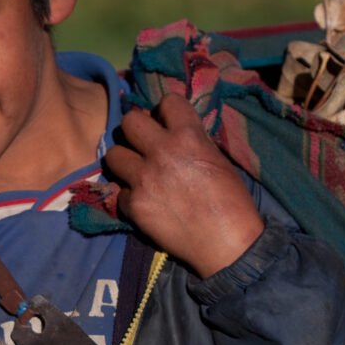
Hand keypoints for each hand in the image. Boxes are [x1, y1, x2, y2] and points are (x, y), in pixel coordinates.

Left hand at [104, 93, 263, 276]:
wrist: (226, 244)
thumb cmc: (232, 202)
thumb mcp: (219, 159)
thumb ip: (194, 141)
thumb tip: (176, 134)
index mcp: (188, 136)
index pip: (167, 101)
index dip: (166, 113)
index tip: (167, 125)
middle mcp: (161, 152)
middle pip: (129, 121)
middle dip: (136, 132)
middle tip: (144, 146)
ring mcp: (143, 179)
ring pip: (113, 155)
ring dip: (125, 162)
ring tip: (137, 173)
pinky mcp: (134, 206)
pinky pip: (119, 193)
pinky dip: (129, 198)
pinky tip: (144, 204)